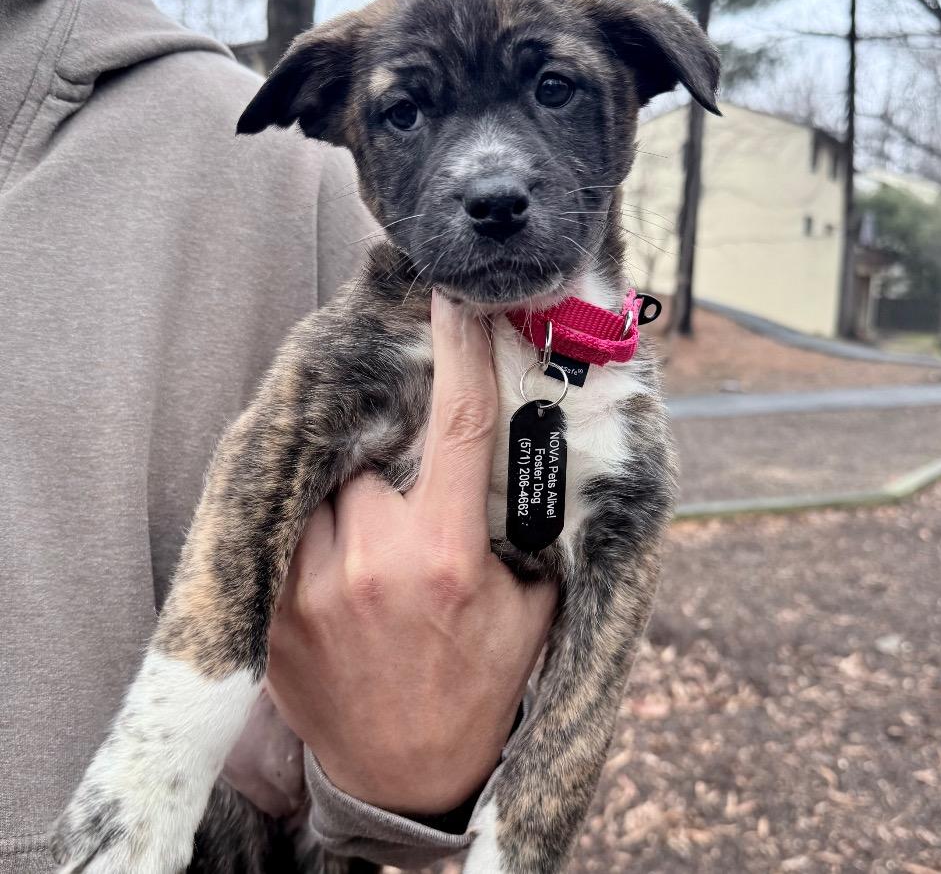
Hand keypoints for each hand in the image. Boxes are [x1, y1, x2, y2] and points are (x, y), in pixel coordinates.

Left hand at [264, 290, 557, 815]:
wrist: (404, 778)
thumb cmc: (478, 689)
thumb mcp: (529, 611)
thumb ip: (524, 533)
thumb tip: (527, 457)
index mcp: (446, 556)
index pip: (458, 425)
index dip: (460, 351)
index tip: (456, 301)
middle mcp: (371, 560)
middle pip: (379, 447)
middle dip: (398, 448)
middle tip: (412, 478)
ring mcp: (310, 582)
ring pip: (329, 480)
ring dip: (356, 486)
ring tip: (378, 529)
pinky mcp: (272, 606)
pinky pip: (289, 523)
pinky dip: (317, 518)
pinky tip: (344, 549)